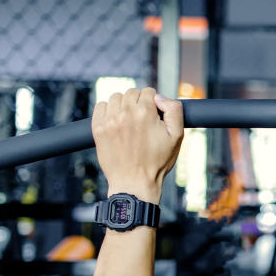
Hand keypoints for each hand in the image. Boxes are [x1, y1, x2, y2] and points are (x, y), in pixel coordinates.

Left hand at [91, 88, 183, 202]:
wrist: (134, 183)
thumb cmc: (157, 162)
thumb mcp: (177, 136)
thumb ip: (174, 110)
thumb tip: (160, 97)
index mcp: (145, 112)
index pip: (149, 92)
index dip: (154, 102)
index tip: (154, 115)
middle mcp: (125, 113)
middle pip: (132, 93)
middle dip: (139, 102)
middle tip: (143, 120)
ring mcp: (109, 120)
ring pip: (116, 97)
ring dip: (123, 104)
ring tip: (129, 121)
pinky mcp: (98, 128)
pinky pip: (100, 106)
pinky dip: (108, 110)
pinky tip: (116, 122)